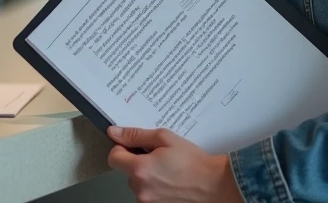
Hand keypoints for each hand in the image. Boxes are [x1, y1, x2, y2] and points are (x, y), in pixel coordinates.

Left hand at [107, 126, 243, 202]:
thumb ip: (136, 136)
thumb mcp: (165, 138)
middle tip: (159, 157)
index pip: (113, 158)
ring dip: (147, 176)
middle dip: (138, 163)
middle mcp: (140, 189)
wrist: (213, 185)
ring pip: (138, 184)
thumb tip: (114, 133)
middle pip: (127, 172)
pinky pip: (147, 194)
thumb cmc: (193, 162)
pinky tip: (170, 182)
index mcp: (140, 169)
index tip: (134, 147)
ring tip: (168, 170)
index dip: (122, 149)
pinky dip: (155, 188)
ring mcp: (147, 202)